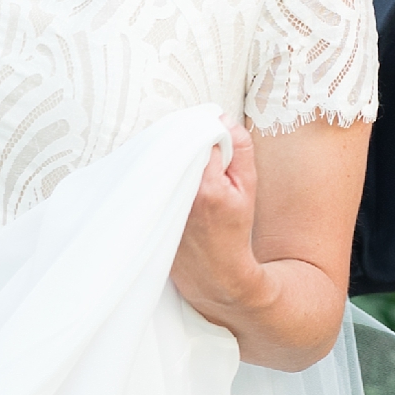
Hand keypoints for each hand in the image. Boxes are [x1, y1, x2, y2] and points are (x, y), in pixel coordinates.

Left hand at [170, 124, 274, 337]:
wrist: (214, 275)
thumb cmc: (234, 232)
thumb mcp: (248, 188)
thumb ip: (240, 150)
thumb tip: (222, 119)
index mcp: (207, 187)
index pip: (200, 136)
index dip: (208, 133)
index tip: (214, 140)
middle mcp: (178, 193)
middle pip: (174, 143)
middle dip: (185, 138)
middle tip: (196, 144)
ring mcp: (159, 202)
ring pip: (159, 157)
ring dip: (169, 152)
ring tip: (183, 162)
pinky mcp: (147, 209)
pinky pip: (149, 175)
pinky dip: (157, 170)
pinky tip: (166, 177)